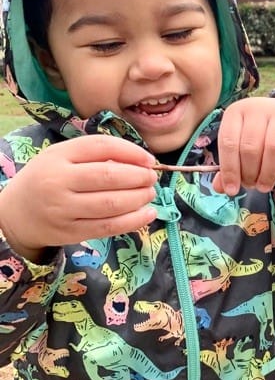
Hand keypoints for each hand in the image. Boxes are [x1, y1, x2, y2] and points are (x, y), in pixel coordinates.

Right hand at [0, 135, 157, 261]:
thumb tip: (141, 161)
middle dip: (138, 177)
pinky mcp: (71, 232)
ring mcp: (63, 209)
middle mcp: (58, 181)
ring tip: (150, 193)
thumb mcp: (63, 157)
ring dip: (139, 198)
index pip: (101, 147)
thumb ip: (96, 155)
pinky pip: (109, 227)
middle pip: (108, 176)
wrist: (17, 213)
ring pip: (111, 204)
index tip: (149, 160)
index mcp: (58, 156)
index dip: (131, 152)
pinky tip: (148, 213)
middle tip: (152, 178)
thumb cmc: (48, 179)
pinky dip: (134, 221)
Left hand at [214, 97, 274, 195]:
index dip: (229, 169)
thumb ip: (231, 163)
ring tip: (265, 186)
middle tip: (253, 186)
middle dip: (250, 173)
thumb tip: (220, 188)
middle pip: (251, 147)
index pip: (229, 142)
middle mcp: (260, 108)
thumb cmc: (260, 132)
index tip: (232, 190)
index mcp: (237, 111)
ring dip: (269, 173)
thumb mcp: (241, 143)